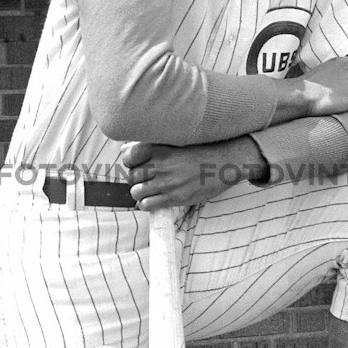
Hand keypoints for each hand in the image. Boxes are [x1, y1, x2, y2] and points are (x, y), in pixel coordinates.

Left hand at [121, 138, 265, 210]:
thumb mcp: (176, 143)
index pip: (129, 157)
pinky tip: (155, 200)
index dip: (130, 163)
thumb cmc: (200, 152)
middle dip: (136, 180)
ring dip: (140, 193)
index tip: (137, 165)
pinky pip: (147, 204)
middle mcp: (161, 165)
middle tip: (147, 180)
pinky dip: (147, 204)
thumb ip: (151, 146)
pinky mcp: (174, 197)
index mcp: (160, 149)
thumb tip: (124, 150)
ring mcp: (167, 182)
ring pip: (136, 192)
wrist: (223, 164)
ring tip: (151, 191)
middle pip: (132, 176)